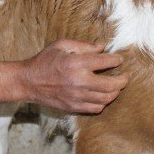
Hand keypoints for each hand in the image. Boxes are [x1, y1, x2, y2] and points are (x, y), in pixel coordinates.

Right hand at [0, 39, 126, 113]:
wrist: (28, 82)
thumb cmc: (45, 60)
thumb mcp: (62, 45)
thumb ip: (83, 46)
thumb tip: (102, 48)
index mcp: (76, 63)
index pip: (105, 62)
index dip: (116, 60)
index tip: (120, 60)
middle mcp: (78, 81)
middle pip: (111, 84)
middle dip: (122, 80)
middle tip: (125, 77)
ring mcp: (76, 97)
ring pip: (106, 99)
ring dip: (115, 93)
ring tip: (116, 87)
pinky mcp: (73, 107)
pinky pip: (95, 108)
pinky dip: (103, 103)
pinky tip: (103, 96)